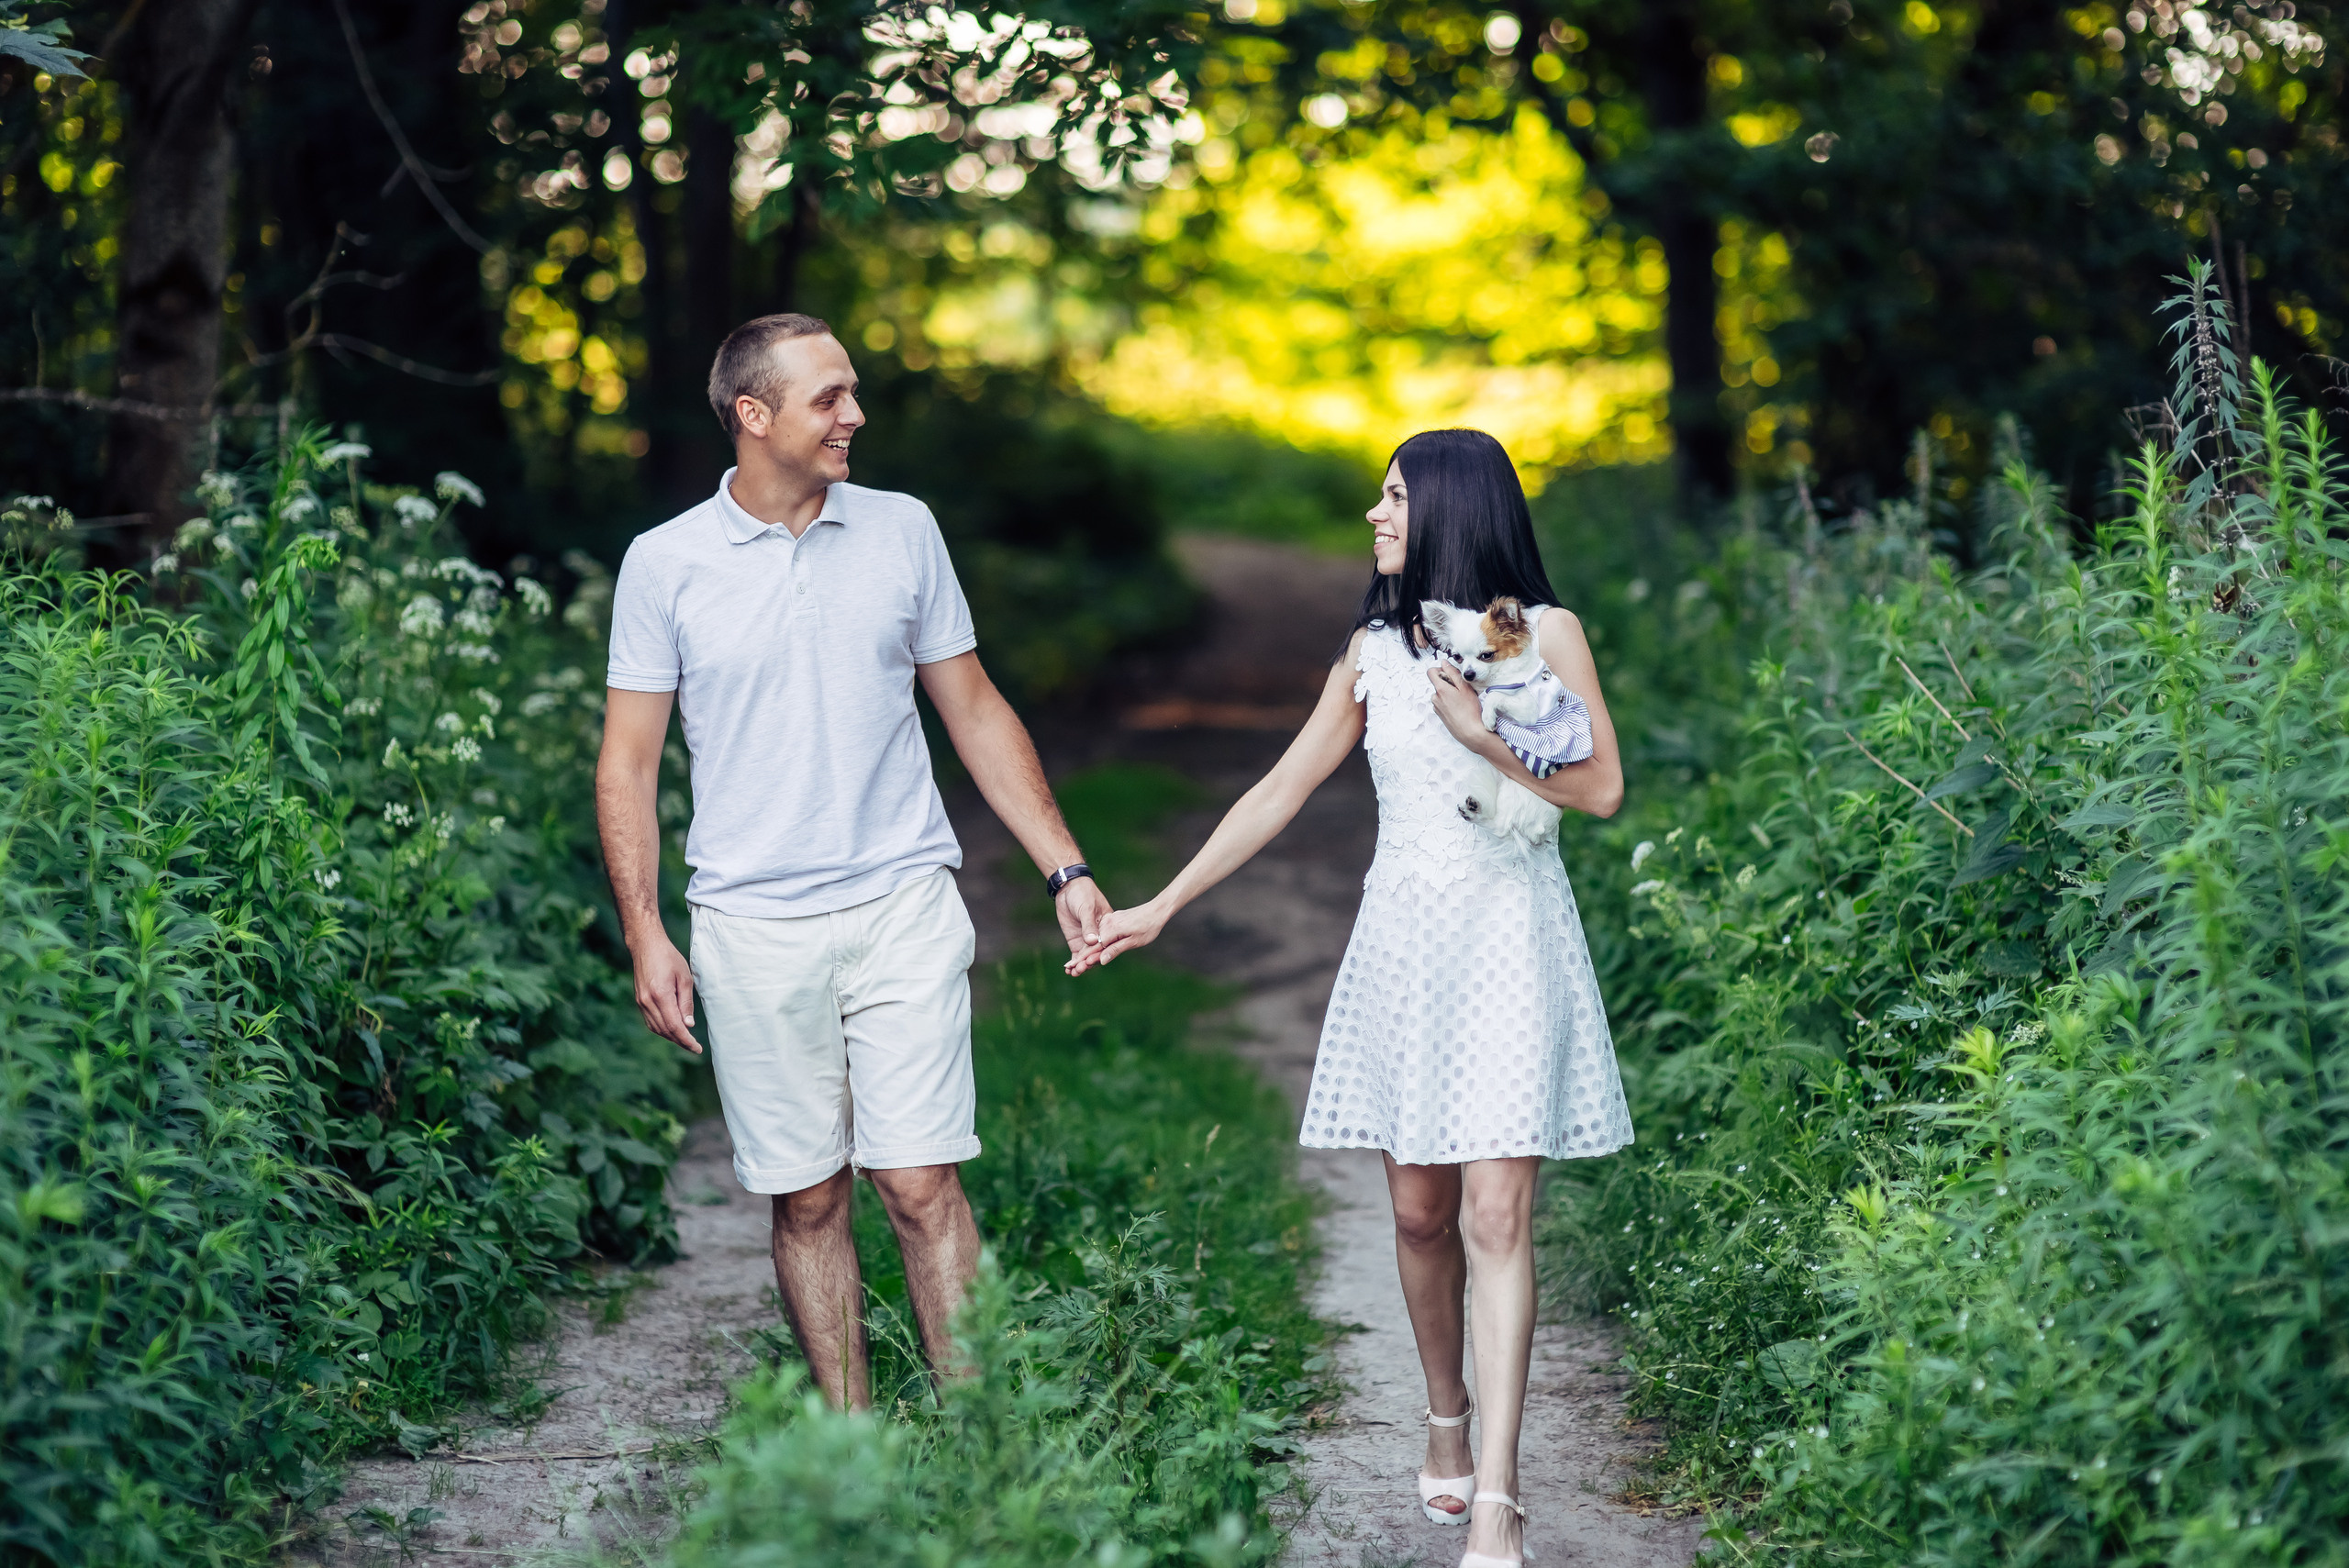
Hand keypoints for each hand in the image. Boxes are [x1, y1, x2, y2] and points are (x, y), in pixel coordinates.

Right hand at [629, 933, 701, 1053]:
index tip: (697, 1049)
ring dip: (671, 1037)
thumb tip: (688, 1025)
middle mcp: (648, 1002)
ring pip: (656, 1028)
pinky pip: (650, 1022)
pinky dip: (662, 1029)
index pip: (675, 1026)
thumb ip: (686, 1003)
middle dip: (681, 1041)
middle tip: (694, 1047)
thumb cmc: (669, 958)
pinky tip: (672, 1029)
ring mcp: (641, 1002)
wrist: (646, 946)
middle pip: (665, 1030)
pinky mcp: (639, 1001)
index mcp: (660, 995)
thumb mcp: (685, 978)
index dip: (686, 1040)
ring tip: (685, 1040)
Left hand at [1055, 876, 1111, 967]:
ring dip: (1080, 965)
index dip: (1097, 955)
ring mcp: (1087, 939)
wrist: (1068, 888)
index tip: (1090, 963)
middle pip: (1095, 953)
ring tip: (1073, 972)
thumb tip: (1092, 941)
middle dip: (1088, 963)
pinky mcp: (1076, 940)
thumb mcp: (1086, 908)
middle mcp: (1098, 935)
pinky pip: (1077, 955)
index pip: (1104, 944)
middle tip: (1079, 970)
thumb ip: (1089, 925)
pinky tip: (1069, 970)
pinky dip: (1074, 963)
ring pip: (1086, 956)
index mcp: (1107, 927)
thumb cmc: (1082, 894)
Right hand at [1067, 899, 1168, 974]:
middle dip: (1080, 957)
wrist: (1157, 909)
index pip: (1093, 947)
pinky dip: (1094, 943)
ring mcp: (1109, 921)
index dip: (1081, 958)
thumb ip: (1116, 949)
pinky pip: (1100, 933)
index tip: (1070, 967)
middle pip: (1091, 944)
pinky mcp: (1112, 920)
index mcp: (1111, 929)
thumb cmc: (1149, 927)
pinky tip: (1090, 951)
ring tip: (1077, 964)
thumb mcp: (1134, 941)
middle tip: (1069, 970)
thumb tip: (1101, 960)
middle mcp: (1107, 924)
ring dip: (1086, 951)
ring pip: (1095, 939)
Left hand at [1428, 663, 1495, 751]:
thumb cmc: (1470, 710)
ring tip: (1462, 701)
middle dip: (1448, 683)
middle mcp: (1435, 698)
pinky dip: (1449, 703)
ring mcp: (1437, 708)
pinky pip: (1443, 703)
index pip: (1431, 672)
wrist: (1470, 732)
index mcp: (1440, 689)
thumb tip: (1444, 662)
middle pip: (1437, 683)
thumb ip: (1453, 673)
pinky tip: (1460, 708)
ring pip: (1441, 694)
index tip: (1450, 673)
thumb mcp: (1465, 687)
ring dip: (1450, 693)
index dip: (1440, 669)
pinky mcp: (1440, 715)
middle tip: (1462, 690)